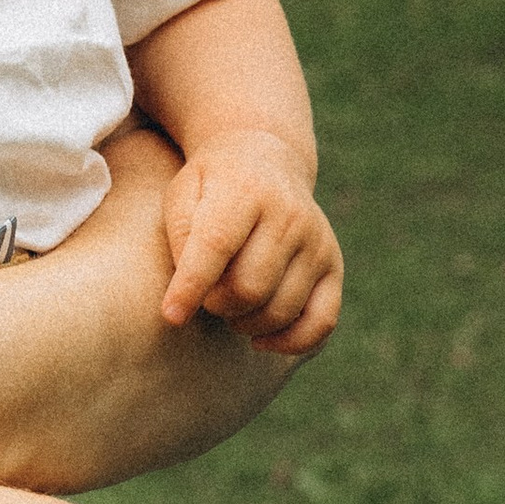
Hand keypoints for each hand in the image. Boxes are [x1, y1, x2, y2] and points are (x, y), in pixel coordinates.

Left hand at [160, 130, 341, 353]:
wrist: (266, 161)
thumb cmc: (212, 187)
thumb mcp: (183, 194)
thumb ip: (180, 237)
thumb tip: (186, 293)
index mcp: (245, 190)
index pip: (217, 245)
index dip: (191, 286)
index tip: (171, 316)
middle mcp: (290, 215)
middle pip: (248, 286)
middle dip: (216, 304)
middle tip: (204, 297)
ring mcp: (317, 241)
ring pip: (279, 310)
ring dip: (244, 323)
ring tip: (227, 306)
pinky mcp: (334, 265)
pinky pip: (321, 322)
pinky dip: (289, 342)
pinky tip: (260, 340)